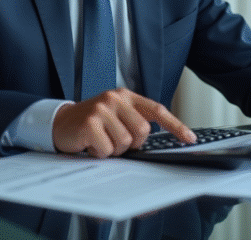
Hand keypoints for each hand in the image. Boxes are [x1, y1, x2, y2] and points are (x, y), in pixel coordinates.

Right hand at [52, 88, 195, 157]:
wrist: (60, 123)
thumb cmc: (92, 123)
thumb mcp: (115, 115)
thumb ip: (134, 120)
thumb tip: (154, 139)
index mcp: (126, 96)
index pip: (156, 110)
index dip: (175, 125)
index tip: (190, 138)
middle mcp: (115, 99)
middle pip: (142, 132)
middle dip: (131, 144)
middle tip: (114, 140)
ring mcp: (102, 109)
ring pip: (124, 144)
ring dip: (113, 150)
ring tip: (100, 141)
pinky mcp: (89, 123)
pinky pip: (107, 149)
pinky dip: (100, 153)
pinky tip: (90, 144)